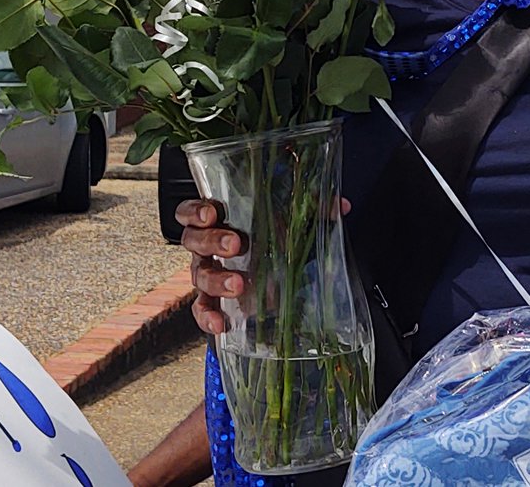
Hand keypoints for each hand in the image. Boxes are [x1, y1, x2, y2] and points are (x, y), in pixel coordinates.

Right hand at [178, 196, 351, 336]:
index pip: (190, 211)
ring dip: (217, 279)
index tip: (212, 213)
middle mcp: (205, 247)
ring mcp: (206, 274)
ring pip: (198, 276)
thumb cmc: (265, 235)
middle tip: (236, 244)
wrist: (264, 266)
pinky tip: (220, 324)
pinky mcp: (212, 301)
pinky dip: (208, 317)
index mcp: (216, 221)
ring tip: (238, 285)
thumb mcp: (286, 217)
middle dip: (213, 242)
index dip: (196, 211)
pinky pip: (202, 310)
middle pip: (194, 241)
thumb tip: (339, 206)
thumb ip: (310, 207)